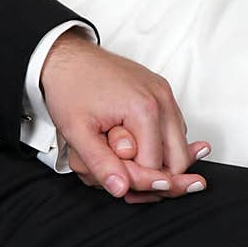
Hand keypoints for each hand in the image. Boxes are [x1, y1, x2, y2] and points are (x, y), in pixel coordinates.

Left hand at [40, 30, 204, 199]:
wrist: (68, 57)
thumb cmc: (70, 88)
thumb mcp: (77, 132)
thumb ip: (101, 164)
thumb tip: (120, 189)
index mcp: (145, 109)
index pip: (156, 167)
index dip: (135, 181)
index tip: (116, 182)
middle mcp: (161, 99)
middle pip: (177, 160)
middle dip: (153, 175)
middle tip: (123, 178)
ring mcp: (164, 93)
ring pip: (179, 146)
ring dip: (158, 160)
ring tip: (124, 160)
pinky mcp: (162, 91)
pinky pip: (173, 129)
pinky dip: (160, 143)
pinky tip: (134, 145)